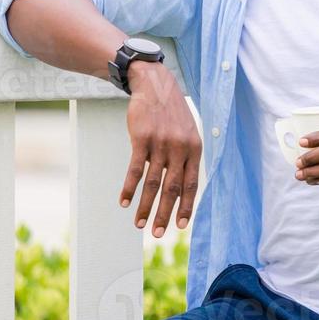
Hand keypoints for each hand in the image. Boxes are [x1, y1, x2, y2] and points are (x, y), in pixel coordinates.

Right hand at [121, 61, 201, 236]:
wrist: (155, 86)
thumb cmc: (171, 113)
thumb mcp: (188, 132)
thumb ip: (186, 157)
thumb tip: (181, 187)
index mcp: (194, 149)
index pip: (191, 184)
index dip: (186, 206)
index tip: (180, 226)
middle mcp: (180, 148)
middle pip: (172, 188)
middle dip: (165, 214)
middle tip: (158, 234)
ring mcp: (161, 144)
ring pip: (153, 183)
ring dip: (145, 207)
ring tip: (139, 224)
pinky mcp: (142, 139)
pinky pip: (135, 170)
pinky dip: (129, 188)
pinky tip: (123, 202)